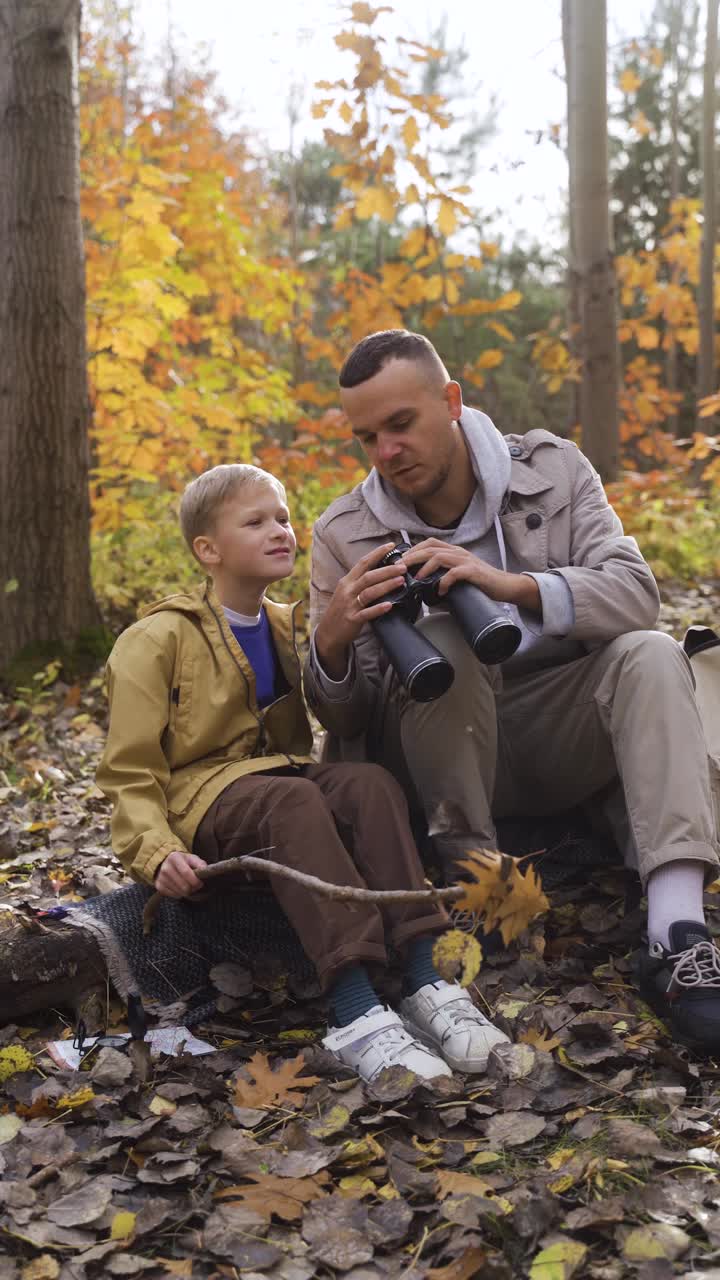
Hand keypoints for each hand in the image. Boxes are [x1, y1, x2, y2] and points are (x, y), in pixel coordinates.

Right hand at [155, 852, 207, 897]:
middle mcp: (165, 868)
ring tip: (188, 886)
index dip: (195, 881)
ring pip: (179, 892)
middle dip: (193, 888)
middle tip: (196, 886)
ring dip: (187, 892)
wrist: (165, 862)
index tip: (200, 883)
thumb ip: (200, 864)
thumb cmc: (183, 861)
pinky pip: (173, 895)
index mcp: (174, 858)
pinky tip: (180, 887)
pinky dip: (180, 894)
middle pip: (183, 885)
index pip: (186, 873)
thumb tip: (205, 871)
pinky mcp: (158, 886)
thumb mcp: (192, 858)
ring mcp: (161, 877)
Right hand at [314, 542, 408, 677]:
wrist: (328, 632)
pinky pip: (366, 613)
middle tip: (403, 566)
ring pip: (369, 592)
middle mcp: (348, 590)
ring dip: (386, 585)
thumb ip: (360, 582)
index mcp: (347, 581)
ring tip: (401, 581)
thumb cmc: (341, 610)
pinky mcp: (352, 619)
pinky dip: (378, 608)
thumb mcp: (347, 592)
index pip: (363, 563)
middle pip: (369, 576)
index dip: (377, 553)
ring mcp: (349, 605)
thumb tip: (382, 572)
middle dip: (387, 570)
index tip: (391, 546)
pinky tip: (389, 605)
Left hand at [401, 539, 540, 611]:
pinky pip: (455, 573)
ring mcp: (466, 560)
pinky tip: (439, 591)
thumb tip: (423, 587)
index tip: (400, 560)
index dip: (413, 549)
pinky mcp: (473, 571)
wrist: (504, 586)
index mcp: (454, 551)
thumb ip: (444, 575)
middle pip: (430, 548)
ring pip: (440, 556)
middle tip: (399, 568)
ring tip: (415, 579)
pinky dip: (444, 582)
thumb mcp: (459, 575)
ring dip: (424, 567)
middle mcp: (459, 552)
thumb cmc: (480, 582)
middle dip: (412, 557)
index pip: (429, 543)